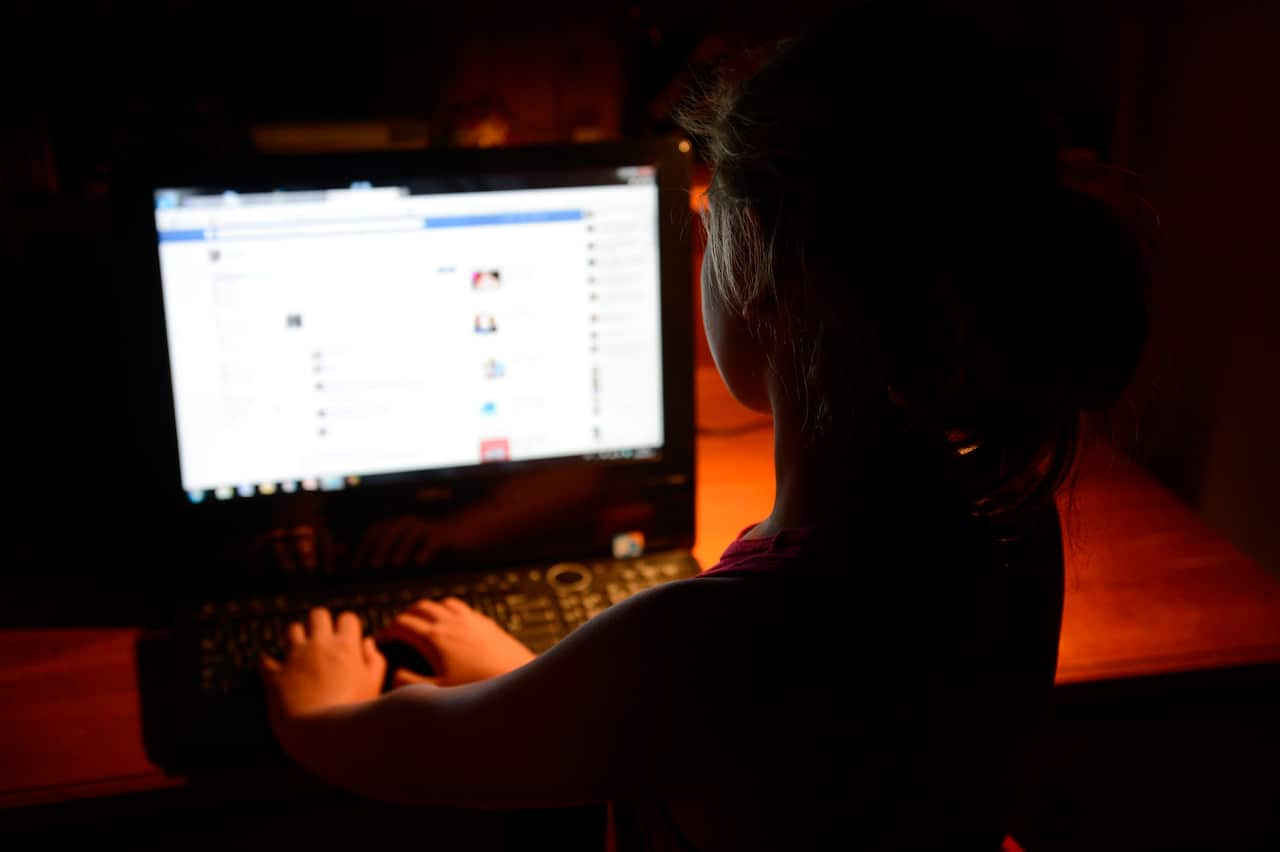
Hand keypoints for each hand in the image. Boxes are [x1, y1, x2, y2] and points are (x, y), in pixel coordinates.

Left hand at [260, 609, 386, 724]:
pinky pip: (265, 660)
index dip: (348, 627)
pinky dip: (268, 663)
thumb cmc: (353, 713)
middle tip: (323, 640)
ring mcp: (295, 659)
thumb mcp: (374, 686)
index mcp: (346, 647)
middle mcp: (319, 646)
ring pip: (292, 629)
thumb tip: (368, 642)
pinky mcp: (276, 676)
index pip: (347, 618)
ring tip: (300, 651)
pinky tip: (272, 667)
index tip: (348, 639)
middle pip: (317, 615)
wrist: (323, 737)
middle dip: (320, 623)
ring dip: (297, 637)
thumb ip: (375, 660)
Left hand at [354, 516, 449, 569]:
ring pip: (410, 535)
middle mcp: (408, 523)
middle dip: (380, 548)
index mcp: (396, 525)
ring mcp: (425, 528)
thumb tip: (368, 564)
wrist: (456, 531)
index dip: (364, 547)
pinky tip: (420, 563)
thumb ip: (389, 551)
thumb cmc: (425, 543)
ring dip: (401, 549)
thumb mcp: (405, 545)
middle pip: (390, 532)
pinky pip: (432, 541)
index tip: (356, 565)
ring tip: (396, 564)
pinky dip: (425, 551)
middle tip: (373, 566)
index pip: (374, 532)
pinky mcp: (441, 535)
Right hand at [379, 597, 535, 686]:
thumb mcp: (437, 691)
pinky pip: (461, 607)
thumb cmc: (480, 687)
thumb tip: (393, 673)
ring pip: (441, 603)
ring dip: (427, 610)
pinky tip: (452, 623)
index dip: (386, 631)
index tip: (381, 640)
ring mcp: (469, 619)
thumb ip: (409, 682)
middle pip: (419, 608)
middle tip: (397, 629)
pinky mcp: (485, 622)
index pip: (401, 625)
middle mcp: (451, 623)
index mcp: (434, 638)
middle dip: (404, 617)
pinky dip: (448, 610)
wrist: (518, 677)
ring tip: (422, 621)